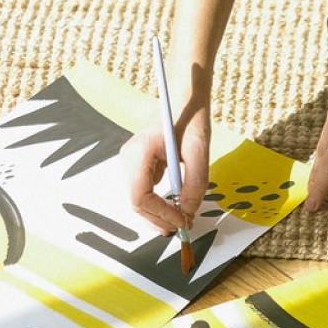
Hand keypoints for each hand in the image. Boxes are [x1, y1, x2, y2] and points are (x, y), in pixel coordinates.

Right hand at [121, 99, 210, 233]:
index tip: (184, 222)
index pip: (141, 197)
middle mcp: (129, 159)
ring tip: (181, 222)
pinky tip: (175, 211)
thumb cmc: (190, 119)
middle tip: (185, 227)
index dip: (162, 214)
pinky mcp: (139, 166)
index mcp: (139, 153)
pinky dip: (159, 205)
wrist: (183, 99)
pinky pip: (145, 192)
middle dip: (160, 219)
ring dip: (159, 215)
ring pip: (139, 201)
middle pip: (137, 203)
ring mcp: (132, 162)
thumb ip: (195, 184)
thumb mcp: (199, 151)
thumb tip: (189, 212)